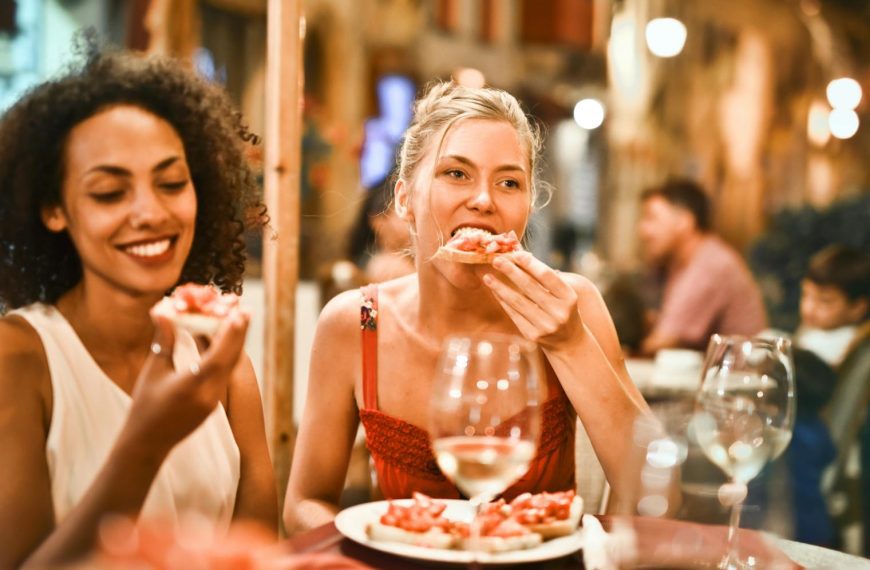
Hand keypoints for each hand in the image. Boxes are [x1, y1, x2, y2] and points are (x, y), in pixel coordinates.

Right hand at [123, 308, 249, 456]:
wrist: (148, 442)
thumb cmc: (145, 405)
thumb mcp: (153, 371)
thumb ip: (163, 340)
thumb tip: (164, 310)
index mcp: (191, 387)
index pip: (217, 357)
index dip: (230, 335)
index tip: (239, 314)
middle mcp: (208, 394)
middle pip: (230, 359)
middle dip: (238, 333)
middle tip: (245, 310)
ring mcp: (213, 400)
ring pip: (229, 366)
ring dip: (234, 343)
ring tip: (240, 320)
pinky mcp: (214, 402)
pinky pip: (224, 374)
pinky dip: (226, 355)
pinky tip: (226, 341)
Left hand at [481, 252, 581, 348]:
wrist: (568, 341)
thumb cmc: (562, 308)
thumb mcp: (560, 291)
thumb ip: (540, 273)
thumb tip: (517, 250)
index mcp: (569, 297)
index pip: (546, 276)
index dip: (530, 264)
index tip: (515, 253)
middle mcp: (559, 312)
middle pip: (530, 287)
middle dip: (510, 272)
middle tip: (496, 260)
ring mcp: (546, 326)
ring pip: (518, 302)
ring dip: (500, 287)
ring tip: (487, 277)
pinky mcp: (533, 336)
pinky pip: (513, 314)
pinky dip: (503, 301)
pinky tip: (494, 291)